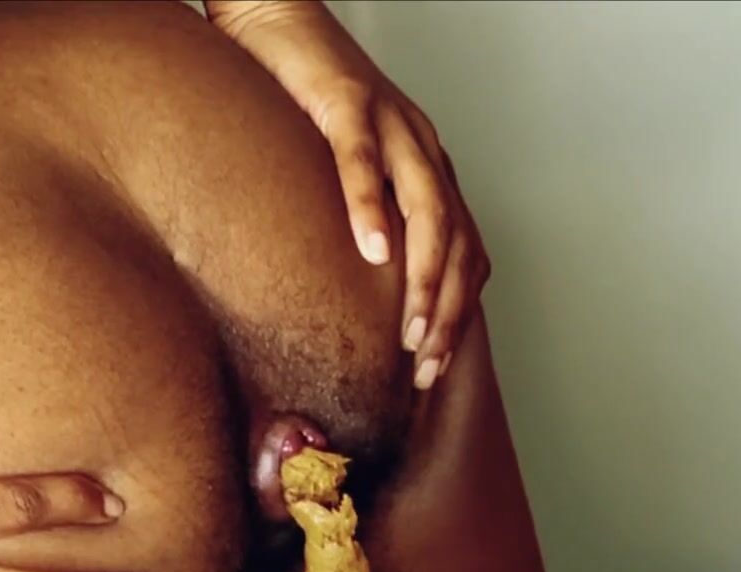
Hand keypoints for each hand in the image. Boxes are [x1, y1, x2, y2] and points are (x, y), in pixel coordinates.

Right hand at [208, 0, 487, 388]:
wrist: (276, 16)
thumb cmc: (299, 101)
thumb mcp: (341, 172)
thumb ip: (359, 220)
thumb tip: (352, 291)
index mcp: (427, 170)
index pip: (464, 253)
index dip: (458, 312)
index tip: (434, 367)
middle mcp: (423, 149)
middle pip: (458, 243)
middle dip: (449, 313)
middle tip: (428, 366)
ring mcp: (392, 123)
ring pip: (429, 210)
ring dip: (425, 278)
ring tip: (414, 331)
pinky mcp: (347, 99)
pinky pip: (364, 159)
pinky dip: (371, 208)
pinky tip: (371, 251)